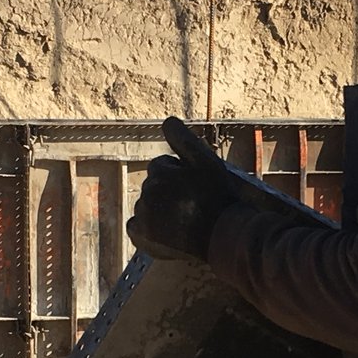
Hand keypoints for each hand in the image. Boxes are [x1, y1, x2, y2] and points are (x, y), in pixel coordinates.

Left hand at [126, 118, 237, 260]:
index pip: (162, 166)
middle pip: (153, 186)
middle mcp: (147, 191)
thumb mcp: (206, 162)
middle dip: (168, 191)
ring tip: (184, 220)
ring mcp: (143, 215)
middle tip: (193, 204)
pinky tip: (166, 232)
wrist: (222, 235)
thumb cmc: (218, 197)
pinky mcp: (141, 236)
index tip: (195, 186)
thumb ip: (184, 140)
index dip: (179, 175)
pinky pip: (135, 228)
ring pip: (146, 206)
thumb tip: (166, 121)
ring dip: (159, 209)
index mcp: (159, 171)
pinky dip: (146, 229)